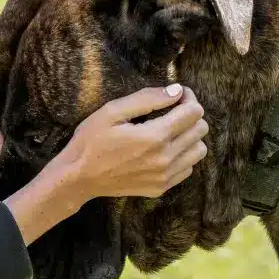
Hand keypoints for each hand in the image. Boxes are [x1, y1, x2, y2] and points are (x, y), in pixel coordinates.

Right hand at [53, 84, 207, 203]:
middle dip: (190, 114)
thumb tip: (177, 90)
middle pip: (201, 129)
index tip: (176, 94)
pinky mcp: (161, 187)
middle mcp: (165, 159)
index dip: (188, 97)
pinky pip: (188, 168)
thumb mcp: (112, 111)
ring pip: (199, 150)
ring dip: (190, 135)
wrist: (78, 178)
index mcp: (155, 137)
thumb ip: (148, 98)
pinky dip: (182, 155)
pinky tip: (163, 148)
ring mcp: (164, 177)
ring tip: (170, 129)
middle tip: (172, 108)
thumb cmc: (91, 141)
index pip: (193, 112)